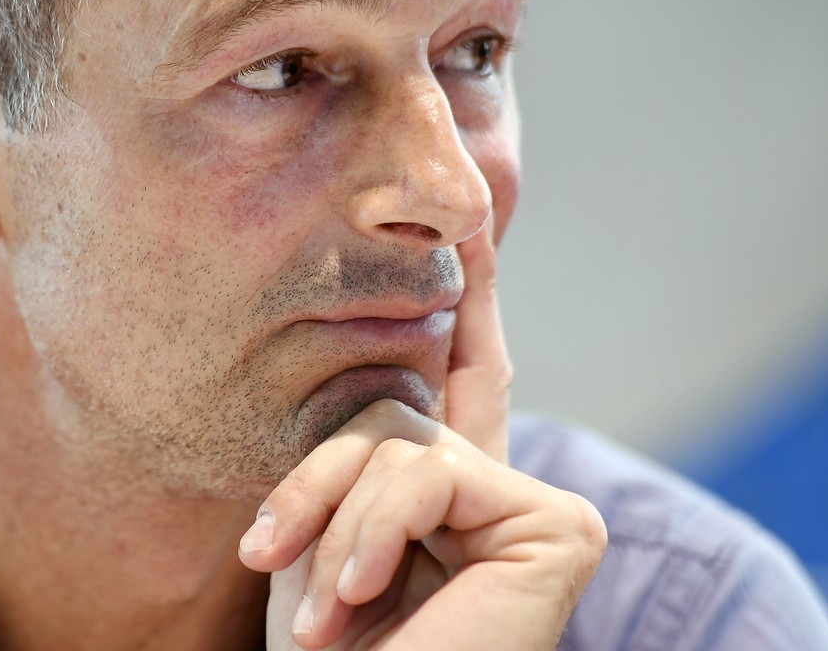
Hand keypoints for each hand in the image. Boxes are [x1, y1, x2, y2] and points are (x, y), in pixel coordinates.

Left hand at [239, 228, 606, 649]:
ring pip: (396, 440)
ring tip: (323, 611)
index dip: (470, 297)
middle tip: (269, 561)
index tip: (475, 217)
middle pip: (385, 412)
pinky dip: (371, 529)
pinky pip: (428, 471)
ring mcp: (531, 510)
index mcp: (440, 496)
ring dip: (333, 525)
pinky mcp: (558, 530)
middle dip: (314, 483)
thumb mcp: (316, 534)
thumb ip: (358, 454)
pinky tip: (360, 594)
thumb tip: (386, 372)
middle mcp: (494, 492)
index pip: (448, 382)